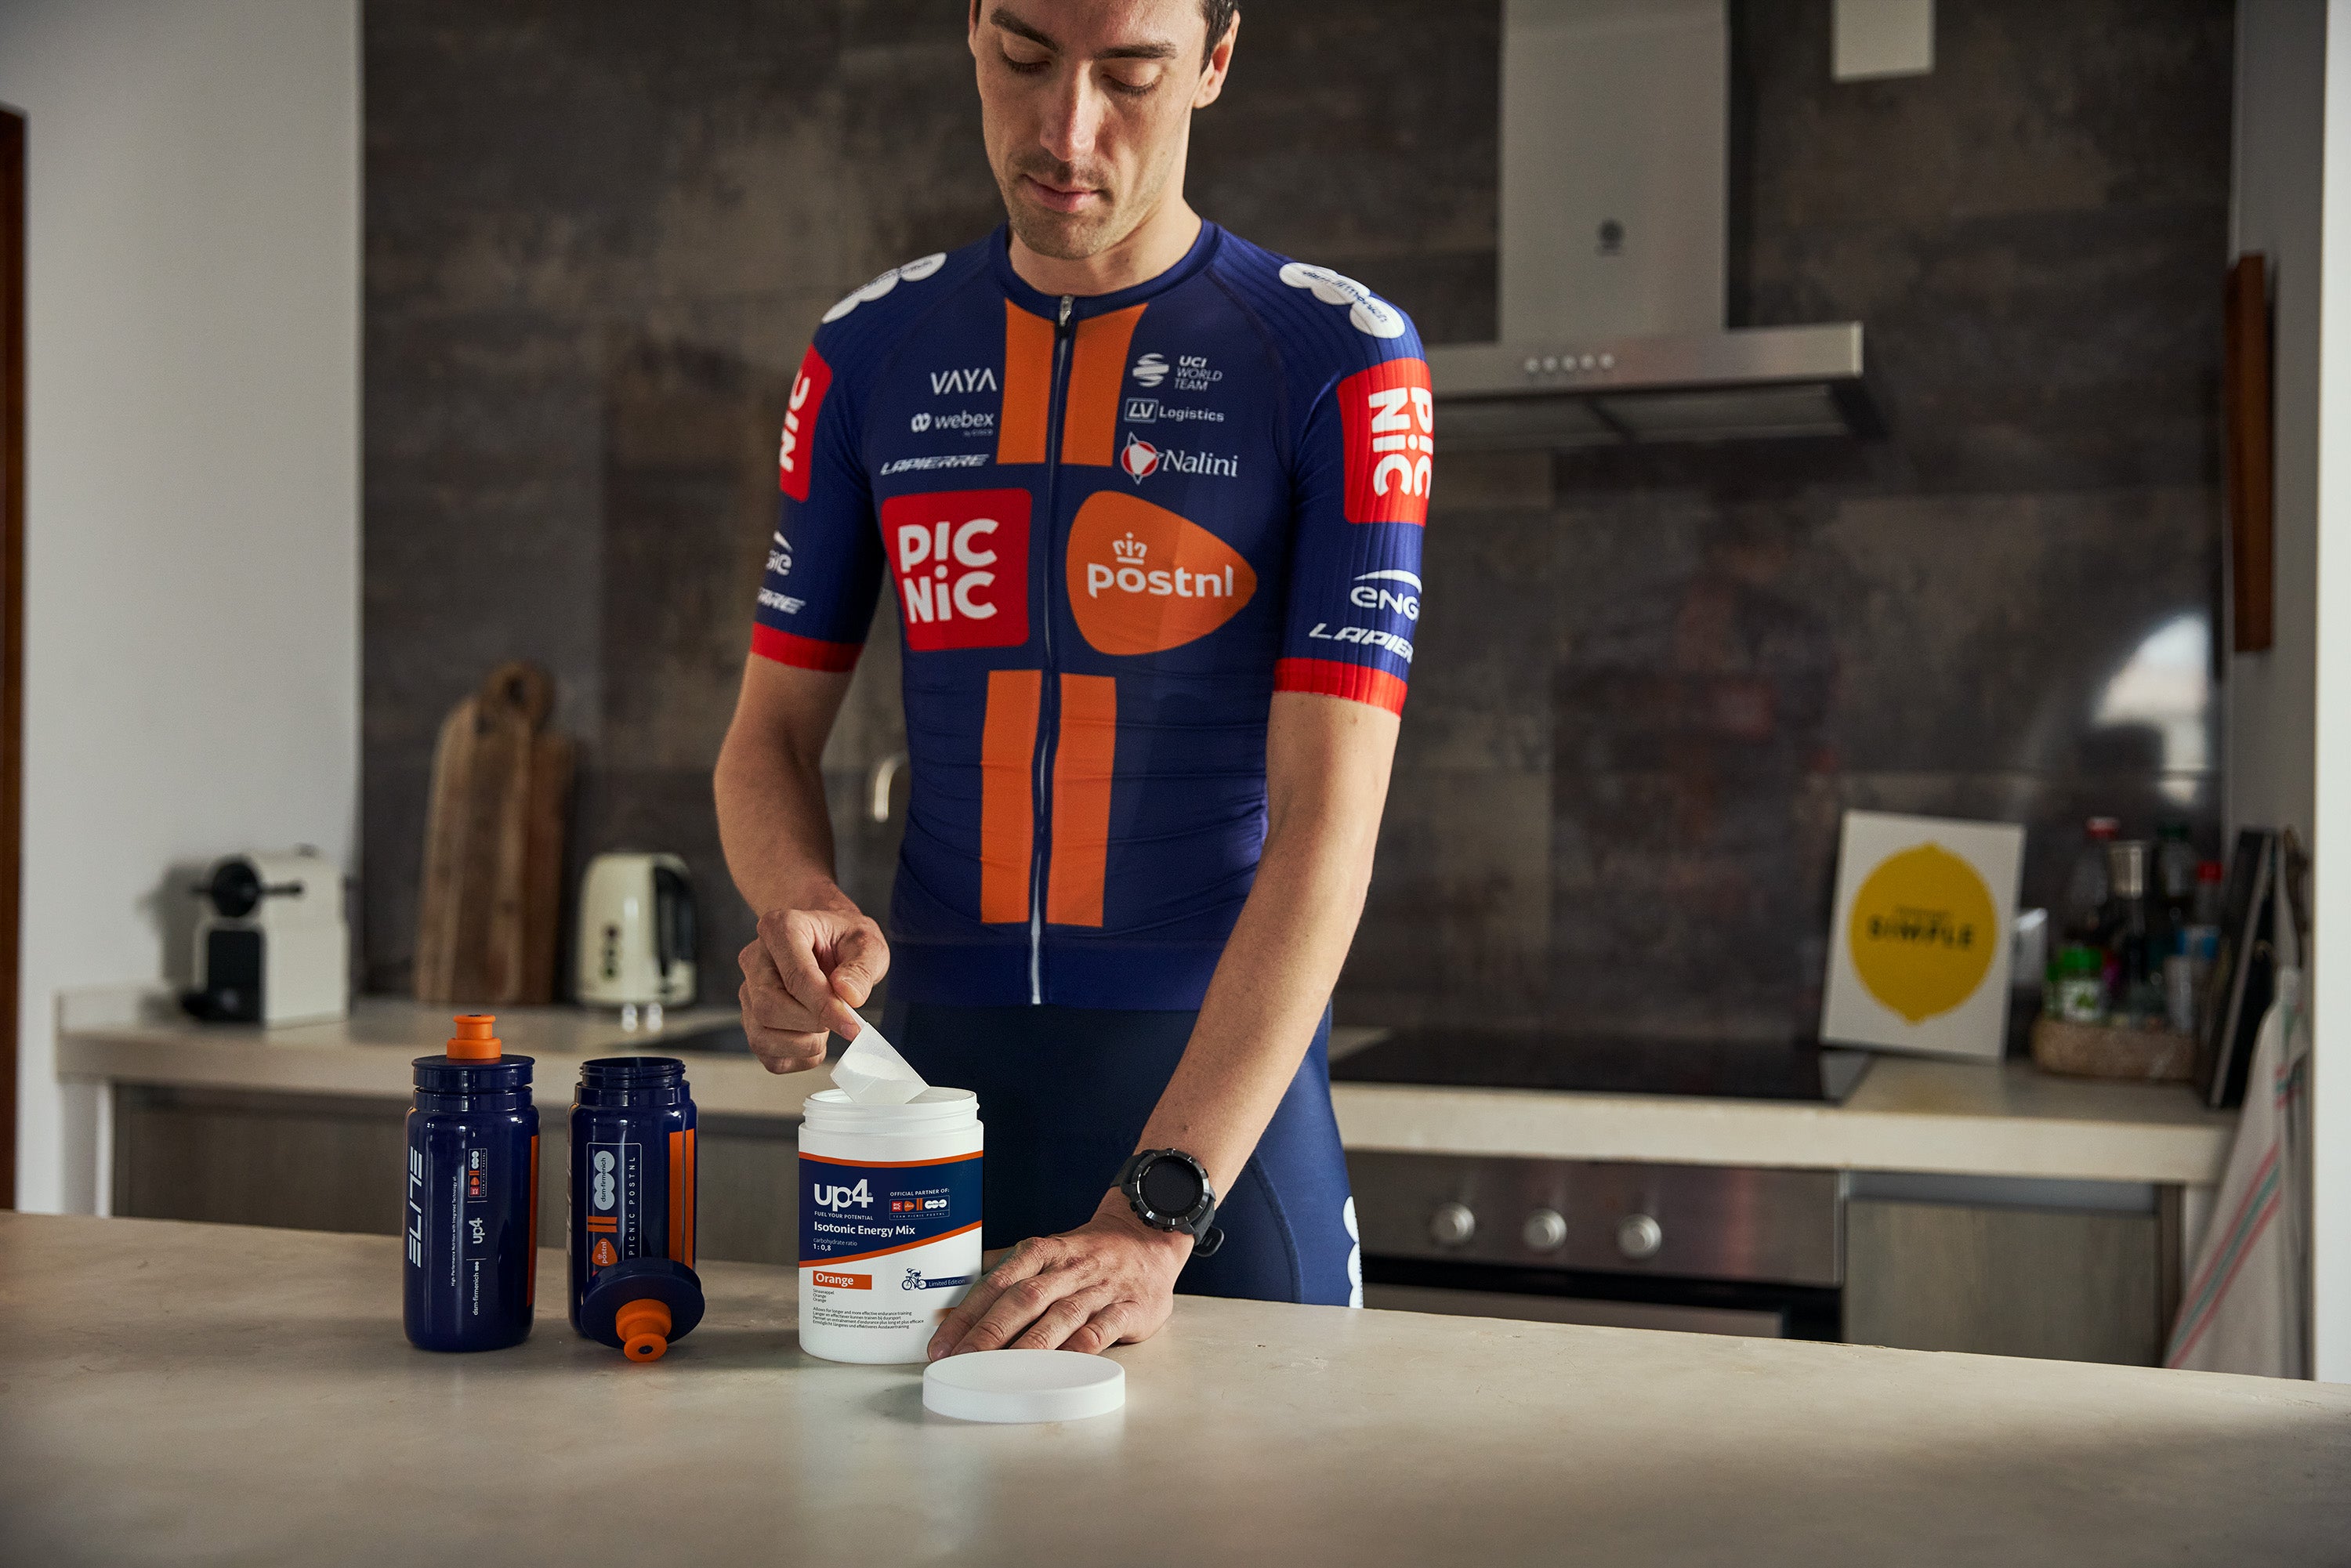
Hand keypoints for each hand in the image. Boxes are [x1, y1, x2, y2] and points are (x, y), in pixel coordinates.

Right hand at [736, 895, 888, 1073]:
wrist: (829, 942)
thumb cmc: (844, 940)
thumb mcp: (867, 943)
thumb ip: (862, 967)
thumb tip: (848, 995)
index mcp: (780, 928)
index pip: (796, 976)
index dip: (825, 1007)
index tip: (853, 1026)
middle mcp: (755, 959)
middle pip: (768, 1008)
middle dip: (811, 1024)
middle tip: (841, 1019)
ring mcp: (748, 991)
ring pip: (761, 1036)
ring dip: (803, 1044)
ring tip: (826, 1026)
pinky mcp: (752, 1019)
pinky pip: (767, 1055)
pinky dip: (797, 1057)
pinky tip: (815, 1039)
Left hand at [927, 1192, 1191, 1358]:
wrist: (1149, 1237)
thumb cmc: (1090, 1253)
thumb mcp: (1049, 1250)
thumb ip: (1006, 1271)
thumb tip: (957, 1295)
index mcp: (1043, 1253)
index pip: (997, 1282)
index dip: (967, 1313)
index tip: (942, 1343)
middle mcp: (1068, 1269)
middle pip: (1023, 1299)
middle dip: (989, 1331)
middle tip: (961, 1361)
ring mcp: (1100, 1289)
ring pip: (1060, 1315)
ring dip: (1028, 1344)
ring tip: (1001, 1370)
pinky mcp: (1130, 1308)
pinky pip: (1102, 1328)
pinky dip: (1080, 1347)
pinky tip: (1061, 1366)